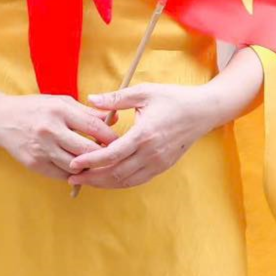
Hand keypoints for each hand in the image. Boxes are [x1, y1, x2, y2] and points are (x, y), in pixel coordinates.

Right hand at [0, 95, 117, 181]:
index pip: (94, 126)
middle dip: (103, 155)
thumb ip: (87, 112)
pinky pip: (61, 174)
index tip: (120, 141)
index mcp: (59, 110)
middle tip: (111, 156)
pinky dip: (72, 173)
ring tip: (93, 161)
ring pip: (76, 166)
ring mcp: (41, 149)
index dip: (110, 136)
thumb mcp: (60, 102)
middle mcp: (50, 130)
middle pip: (87, 150)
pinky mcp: (34, 163)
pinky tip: (75, 167)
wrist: (1, 119)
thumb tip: (114, 119)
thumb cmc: (35, 108)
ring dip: (87, 166)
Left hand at [71, 82, 219, 190]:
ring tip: (86, 181)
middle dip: (92, 178)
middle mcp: (151, 153)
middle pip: (116, 173)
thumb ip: (116, 98)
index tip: (74, 163)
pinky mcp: (162, 167)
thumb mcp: (144, 92)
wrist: (203, 111)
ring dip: (104, 183)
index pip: (112, 154)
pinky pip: (137, 180)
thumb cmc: (173, 98)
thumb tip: (91, 100)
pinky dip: (119, 182)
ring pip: (126, 181)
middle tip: (73, 177)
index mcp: (144, 135)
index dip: (91, 161)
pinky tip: (107, 179)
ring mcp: (158, 163)